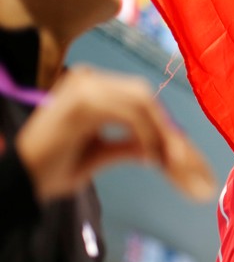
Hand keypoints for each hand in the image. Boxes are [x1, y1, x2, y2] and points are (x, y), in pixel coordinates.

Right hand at [15, 66, 215, 201]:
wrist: (20, 180)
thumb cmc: (55, 168)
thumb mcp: (102, 154)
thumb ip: (131, 145)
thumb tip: (161, 148)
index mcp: (93, 89)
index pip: (140, 99)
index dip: (165, 126)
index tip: (185, 155)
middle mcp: (89, 81)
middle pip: (146, 97)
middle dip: (168, 129)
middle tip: (182, 160)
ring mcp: (84, 87)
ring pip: (142, 103)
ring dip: (161, 134)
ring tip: (169, 163)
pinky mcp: (80, 102)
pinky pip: (128, 113)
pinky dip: (146, 134)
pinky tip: (151, 157)